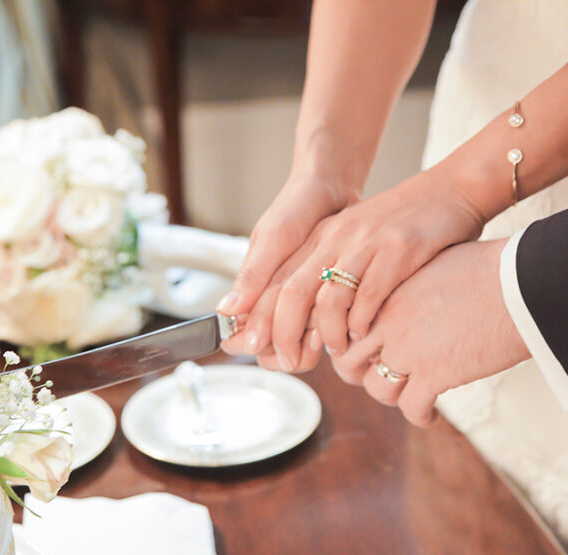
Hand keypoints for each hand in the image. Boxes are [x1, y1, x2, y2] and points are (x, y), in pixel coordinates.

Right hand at [219, 172, 355, 354]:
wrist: (332, 189)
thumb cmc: (297, 207)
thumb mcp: (275, 239)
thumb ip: (253, 276)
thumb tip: (226, 312)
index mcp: (250, 290)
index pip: (243, 338)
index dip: (259, 346)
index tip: (275, 340)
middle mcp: (271, 301)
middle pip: (271, 351)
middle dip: (288, 351)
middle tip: (310, 337)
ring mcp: (297, 302)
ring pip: (297, 345)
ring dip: (310, 344)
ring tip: (326, 329)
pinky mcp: (320, 299)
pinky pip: (320, 328)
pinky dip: (328, 330)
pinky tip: (341, 321)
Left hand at [239, 166, 486, 371]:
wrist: (452, 190)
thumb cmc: (402, 228)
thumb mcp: (355, 242)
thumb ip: (326, 273)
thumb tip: (301, 323)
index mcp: (321, 236)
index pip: (276, 281)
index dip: (262, 319)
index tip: (260, 349)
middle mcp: (337, 237)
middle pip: (292, 291)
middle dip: (284, 334)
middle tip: (291, 360)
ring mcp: (367, 242)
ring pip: (328, 298)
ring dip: (328, 333)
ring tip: (337, 348)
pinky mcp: (399, 249)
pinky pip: (369, 297)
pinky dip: (362, 323)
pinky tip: (365, 333)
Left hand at [330, 238, 530, 425]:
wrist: (523, 282)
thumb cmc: (490, 268)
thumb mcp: (434, 267)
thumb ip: (411, 286)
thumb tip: (414, 297)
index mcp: (385, 292)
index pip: (346, 327)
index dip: (351, 344)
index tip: (365, 352)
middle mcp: (387, 322)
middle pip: (349, 361)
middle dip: (360, 374)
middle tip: (379, 377)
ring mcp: (408, 349)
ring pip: (376, 388)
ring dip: (391, 396)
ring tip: (408, 395)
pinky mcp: (434, 374)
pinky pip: (411, 408)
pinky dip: (420, 416)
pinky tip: (431, 415)